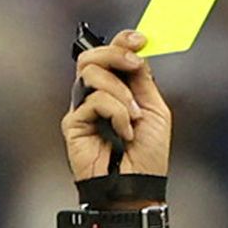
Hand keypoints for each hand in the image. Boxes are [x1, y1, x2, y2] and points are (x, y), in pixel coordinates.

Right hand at [61, 32, 173, 183]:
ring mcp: (82, 109)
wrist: (138, 187)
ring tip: (133, 116)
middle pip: (92, 56)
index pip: (110, 55)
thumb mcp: (154, 110)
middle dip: (115, 53)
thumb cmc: (148, 157)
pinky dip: (116, 113)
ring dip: (120, 91)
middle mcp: (95, 96)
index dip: (122, 40)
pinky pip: (94, 100)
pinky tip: (124, 133)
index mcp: (116, 90)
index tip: (141, 39)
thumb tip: (137, 52)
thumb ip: (143, 81)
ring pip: (91, 73)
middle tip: (134, 64)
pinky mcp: (73, 123)